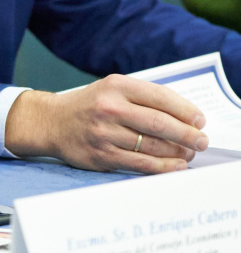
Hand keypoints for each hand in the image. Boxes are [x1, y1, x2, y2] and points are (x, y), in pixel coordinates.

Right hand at [4, 75, 207, 172]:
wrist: (51, 122)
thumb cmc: (89, 106)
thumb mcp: (112, 89)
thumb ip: (144, 97)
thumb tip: (186, 117)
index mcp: (116, 86)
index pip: (161, 97)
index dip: (187, 111)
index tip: (200, 121)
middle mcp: (109, 108)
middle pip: (161, 124)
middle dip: (189, 135)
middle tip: (202, 142)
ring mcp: (104, 133)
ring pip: (153, 146)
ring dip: (178, 153)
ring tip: (188, 154)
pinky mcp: (101, 155)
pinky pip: (140, 164)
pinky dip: (163, 167)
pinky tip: (174, 166)